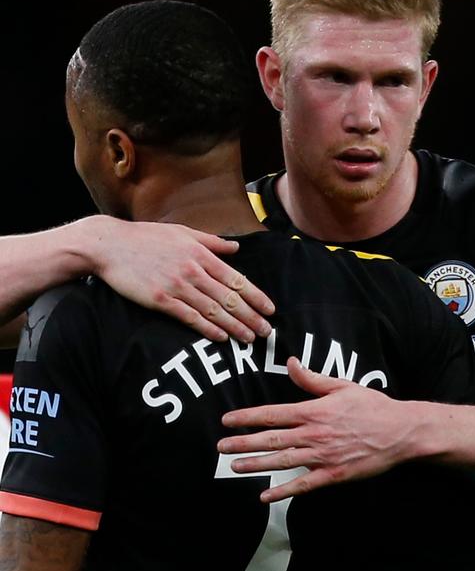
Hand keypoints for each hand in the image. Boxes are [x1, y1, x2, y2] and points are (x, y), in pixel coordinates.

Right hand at [94, 219, 274, 341]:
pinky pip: (189, 317)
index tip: (270, 309)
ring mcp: (177, 286)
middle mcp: (193, 270)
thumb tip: (236, 248)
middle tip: (267, 331)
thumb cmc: (146, 237)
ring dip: (234, 326)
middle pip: (229, 298)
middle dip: (251, 316)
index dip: (256, 296)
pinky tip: (221, 337)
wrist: (109, 245)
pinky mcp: (160, 300)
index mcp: (201, 254)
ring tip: (249, 338)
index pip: (236, 279)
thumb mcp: (182, 232)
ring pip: (213, 310)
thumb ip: (211, 241)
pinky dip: (207, 328)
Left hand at [218, 357, 411, 500]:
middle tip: (221, 447)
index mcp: (314, 411)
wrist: (401, 432)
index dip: (247, 418)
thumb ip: (312, 379)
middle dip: (243, 442)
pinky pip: (303, 485)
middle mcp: (314, 434)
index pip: (272, 414)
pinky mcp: (333, 475)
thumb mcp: (342, 386)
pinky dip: (283, 491)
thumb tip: (290, 363)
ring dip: (256, 465)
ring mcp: (323, 457)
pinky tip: (265, 496)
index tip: (227, 421)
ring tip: (235, 467)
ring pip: (282, 461)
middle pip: (271, 439)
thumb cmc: (372, 407)